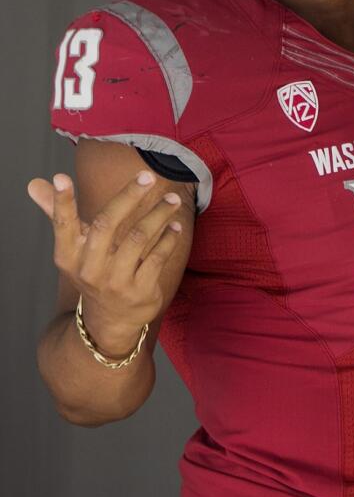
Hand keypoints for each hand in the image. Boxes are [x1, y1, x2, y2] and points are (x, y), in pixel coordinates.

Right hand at [29, 171, 183, 355]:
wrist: (111, 320)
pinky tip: (175, 225)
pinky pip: (157, 256)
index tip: (60, 177)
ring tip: (171, 199)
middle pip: (106, 225)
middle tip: (148, 175)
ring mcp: (114, 281)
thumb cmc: (94, 271)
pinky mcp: (139, 290)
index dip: (62, 202)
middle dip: (128, 196)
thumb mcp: (74, 250)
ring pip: (137, 238)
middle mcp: (89, 269)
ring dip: (158, 214)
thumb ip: (59, 215)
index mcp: (69, 256)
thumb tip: (35, 184)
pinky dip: (169, 237)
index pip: (63, 225)